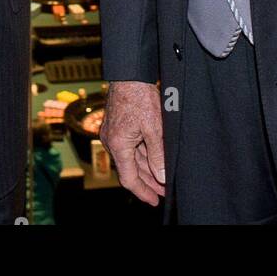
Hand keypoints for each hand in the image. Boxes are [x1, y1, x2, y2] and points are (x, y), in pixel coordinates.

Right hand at [100, 81, 165, 204]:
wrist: (129, 74)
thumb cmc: (140, 97)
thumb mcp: (154, 128)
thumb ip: (157, 155)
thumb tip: (162, 177)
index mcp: (118, 145)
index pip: (129, 178)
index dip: (143, 192)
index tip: (155, 201)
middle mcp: (112, 141)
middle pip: (130, 170)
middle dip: (148, 182)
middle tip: (164, 191)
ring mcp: (113, 133)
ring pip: (131, 159)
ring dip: (146, 170)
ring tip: (162, 179)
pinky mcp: (117, 126)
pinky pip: (130, 148)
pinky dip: (142, 156)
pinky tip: (153, 160)